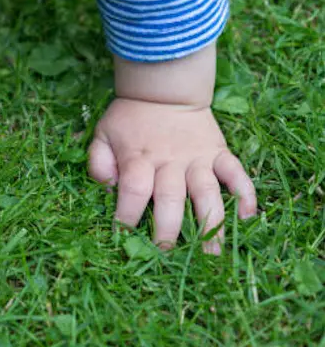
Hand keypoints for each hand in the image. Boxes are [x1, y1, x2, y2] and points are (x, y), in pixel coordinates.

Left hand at [88, 98, 256, 253]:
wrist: (163, 89)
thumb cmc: (129, 120)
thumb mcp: (102, 135)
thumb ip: (98, 163)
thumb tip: (106, 188)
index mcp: (138, 159)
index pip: (133, 191)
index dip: (127, 216)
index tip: (123, 238)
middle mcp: (169, 162)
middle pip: (170, 199)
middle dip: (168, 231)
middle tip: (165, 256)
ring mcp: (197, 159)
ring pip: (206, 193)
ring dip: (211, 224)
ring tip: (213, 254)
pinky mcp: (218, 153)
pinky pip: (236, 173)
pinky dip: (244, 193)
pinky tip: (247, 217)